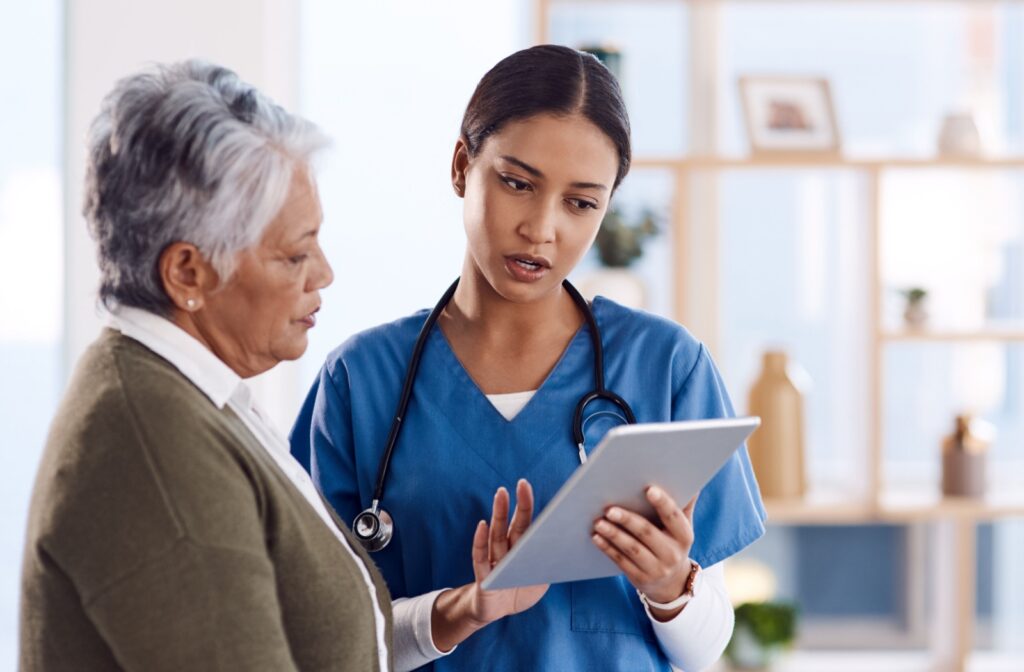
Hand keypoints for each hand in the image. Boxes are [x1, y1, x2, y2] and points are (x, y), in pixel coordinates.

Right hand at [431, 479, 548, 650]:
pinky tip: (482, 526)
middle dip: (516, 503)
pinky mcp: (485, 578)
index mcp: (521, 548)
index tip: (528, 485)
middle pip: (512, 524)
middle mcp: (506, 550)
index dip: (527, 505)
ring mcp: (495, 562)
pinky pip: (481, 558)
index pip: (525, 523)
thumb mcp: (540, 578)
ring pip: (497, 535)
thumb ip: (549, 563)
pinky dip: (480, 542)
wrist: (496, 612)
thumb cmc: (519, 590)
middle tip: (520, 484)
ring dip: (499, 515)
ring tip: (501, 495)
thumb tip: (570, 546)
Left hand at [591, 486, 697, 619]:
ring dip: (614, 534)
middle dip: (627, 520)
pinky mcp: (640, 578)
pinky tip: (596, 537)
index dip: (662, 503)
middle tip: (610, 509)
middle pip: (647, 533)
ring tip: (599, 522)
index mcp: (684, 536)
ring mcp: (656, 569)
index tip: (649, 489)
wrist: (672, 583)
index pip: (674, 517)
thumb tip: (691, 482)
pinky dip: (607, 548)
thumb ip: (684, 505)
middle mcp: (672, 554)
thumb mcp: (682, 527)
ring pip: (632, 549)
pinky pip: (621, 561)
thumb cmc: (673, 543)